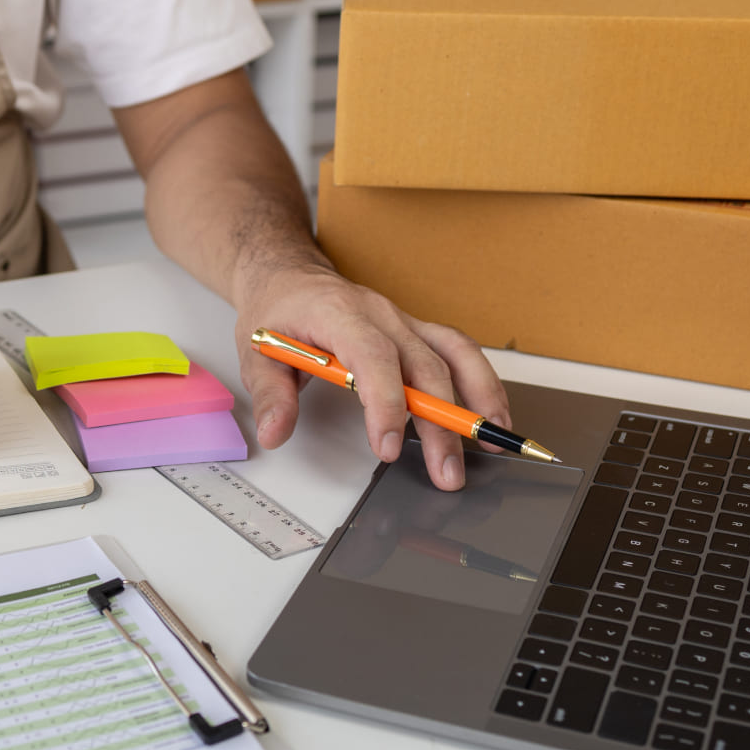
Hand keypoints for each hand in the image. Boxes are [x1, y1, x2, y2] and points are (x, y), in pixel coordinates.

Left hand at [235, 266, 510, 490]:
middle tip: (445, 472)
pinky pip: (458, 350)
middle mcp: (380, 314)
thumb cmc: (277, 311)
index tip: (389, 446)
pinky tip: (492, 413)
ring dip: (479, 398)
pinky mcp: (416, 330)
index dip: (386, 402)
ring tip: (491, 442)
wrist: (290, 276)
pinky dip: (481, 381)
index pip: (372, 357)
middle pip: (422, 366)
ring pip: (454, 353)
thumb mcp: (257, 352)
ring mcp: (403, 320)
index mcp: (339, 314)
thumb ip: (270, 395)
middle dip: (439, 424)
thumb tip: (275, 433)